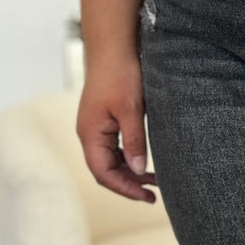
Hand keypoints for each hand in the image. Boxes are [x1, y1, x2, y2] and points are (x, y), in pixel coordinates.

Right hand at [76, 53, 158, 201]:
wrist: (114, 47)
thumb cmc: (121, 75)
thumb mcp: (131, 110)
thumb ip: (134, 141)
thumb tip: (139, 169)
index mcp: (90, 134)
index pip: (103, 173)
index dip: (125, 188)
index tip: (147, 197)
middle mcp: (88, 133)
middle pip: (105, 170)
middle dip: (129, 183)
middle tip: (154, 194)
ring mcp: (95, 127)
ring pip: (110, 160)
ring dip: (130, 171)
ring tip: (155, 181)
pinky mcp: (103, 120)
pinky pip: (113, 147)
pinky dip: (128, 158)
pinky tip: (145, 161)